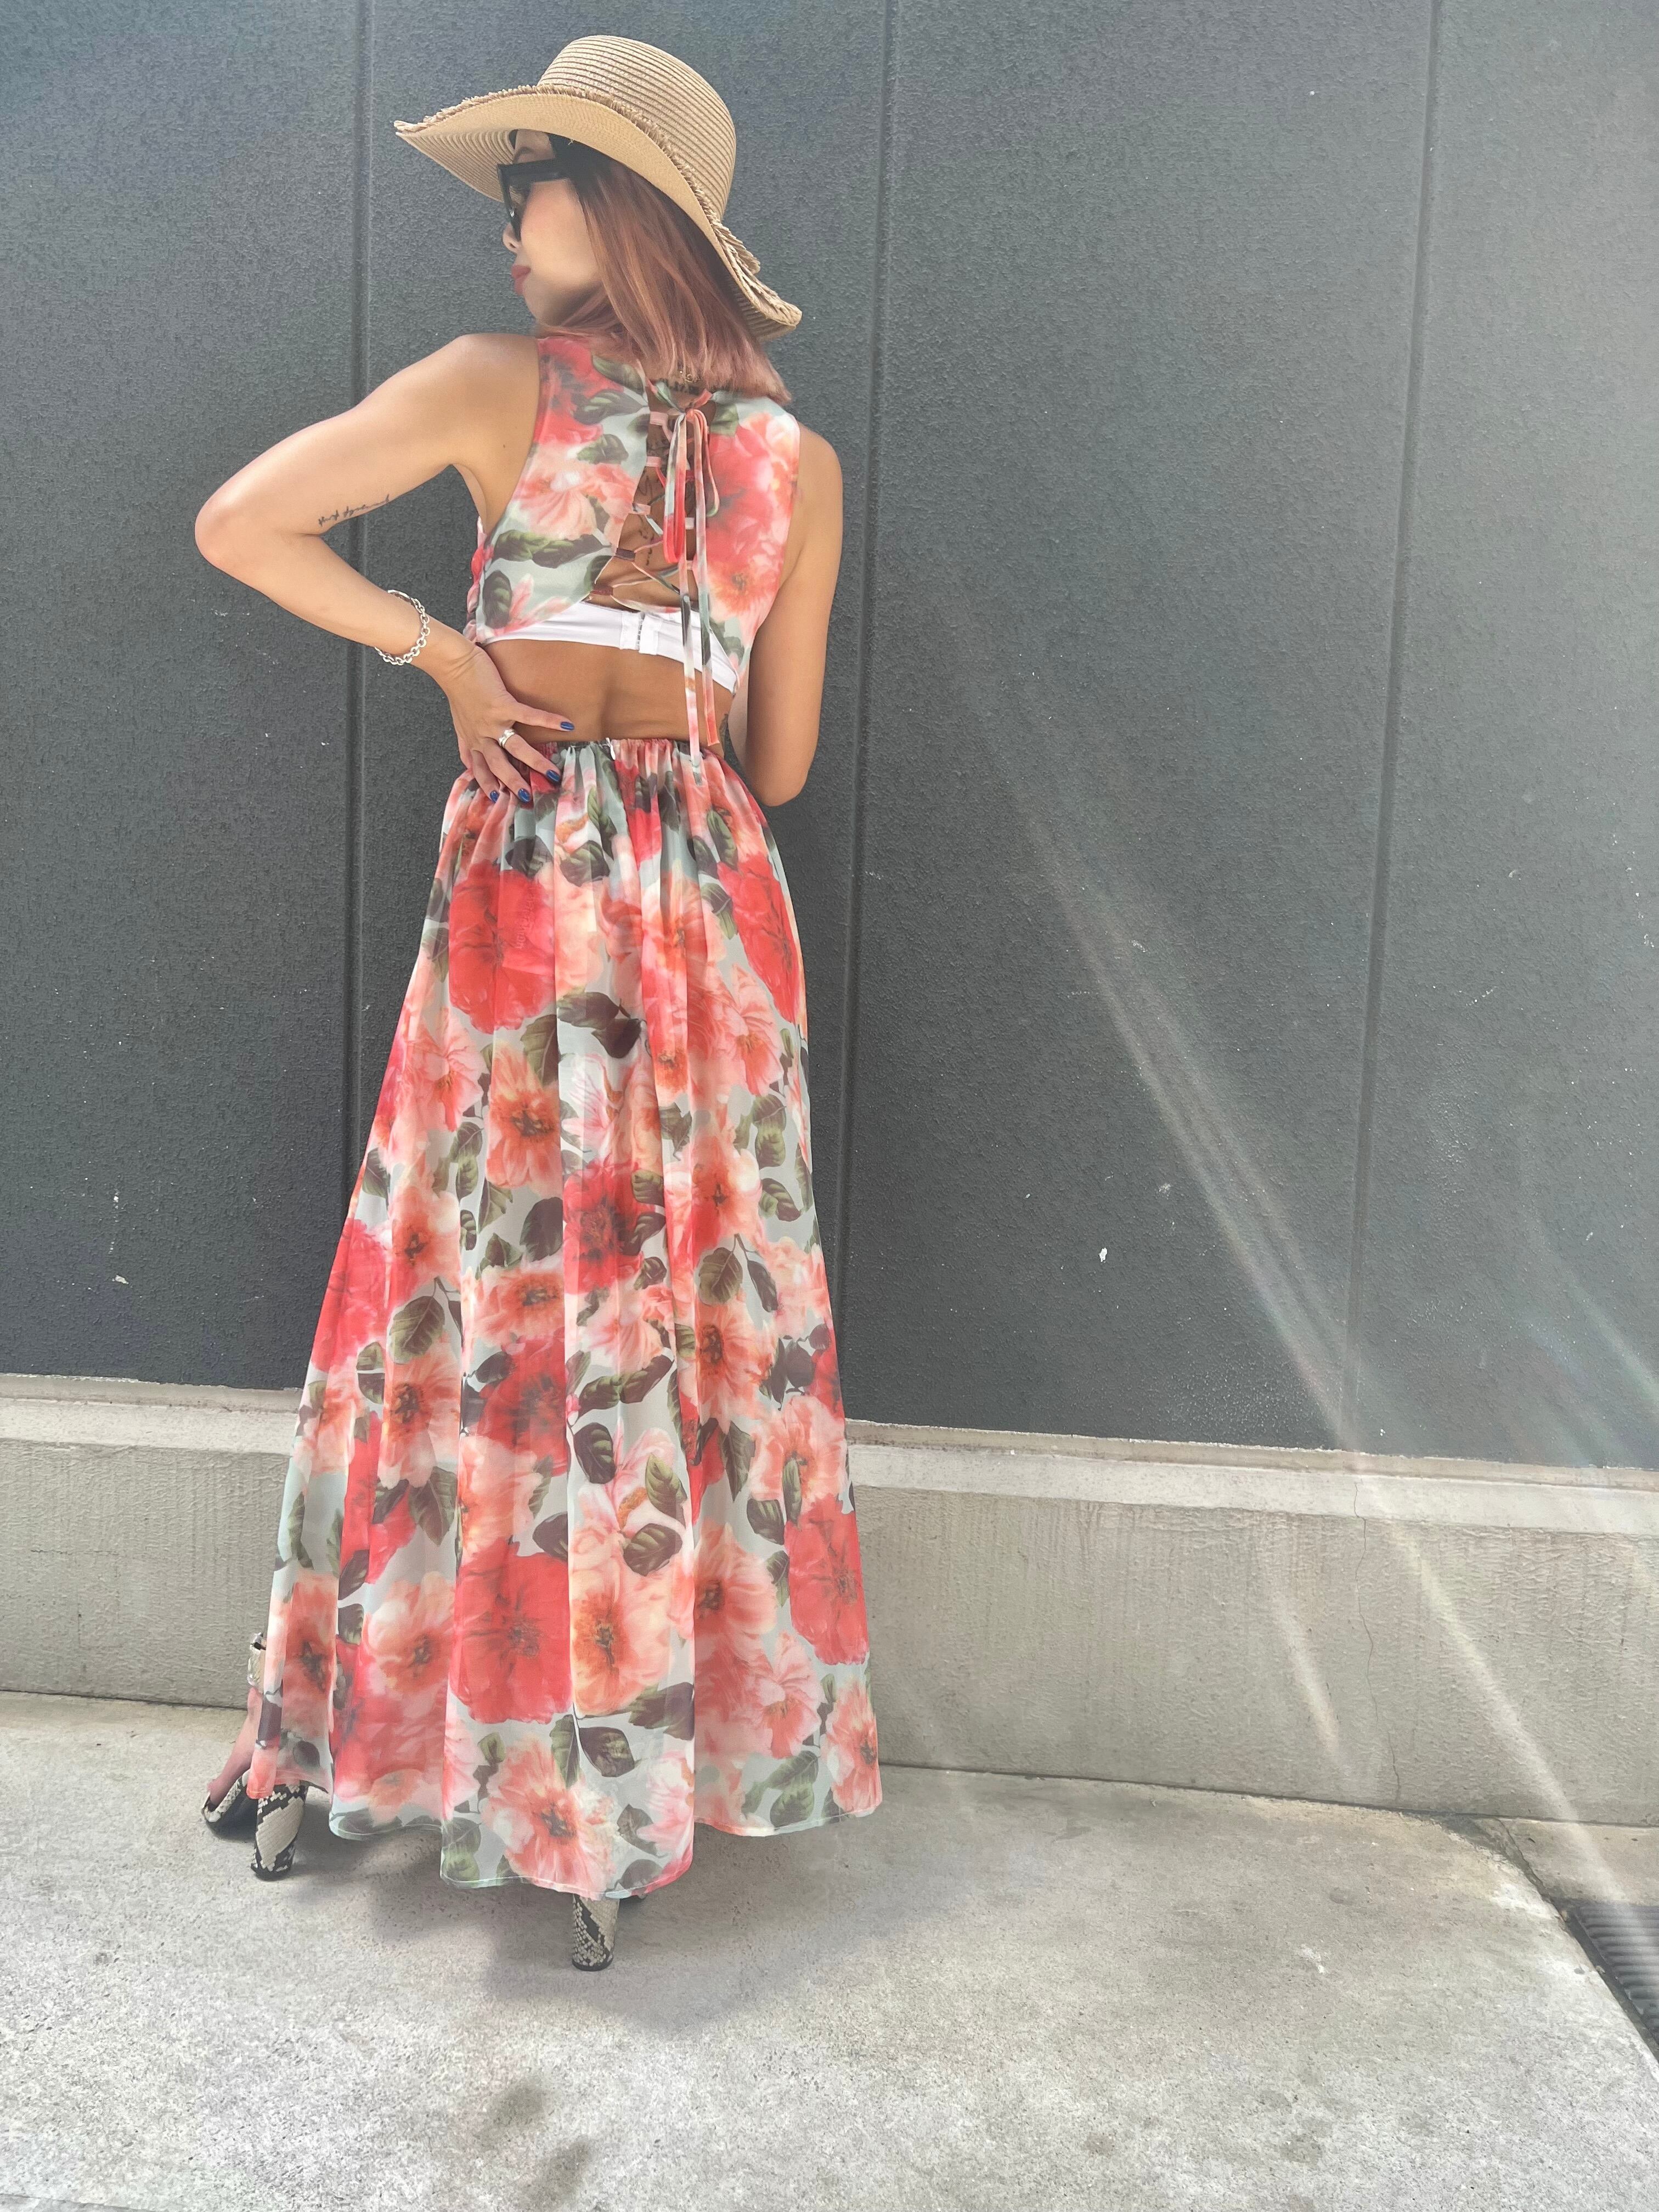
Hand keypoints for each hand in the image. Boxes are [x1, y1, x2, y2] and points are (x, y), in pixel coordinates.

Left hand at [426, 631, 577, 798]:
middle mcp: (482, 735)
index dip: (488, 785)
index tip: (499, 799)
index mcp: (473, 740)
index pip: (480, 769)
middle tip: (529, 797)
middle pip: (499, 765)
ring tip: (553, 774)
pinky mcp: (502, 704)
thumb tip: (467, 763)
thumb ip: (465, 744)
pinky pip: (529, 716)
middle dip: (514, 783)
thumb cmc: (457, 688)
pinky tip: (566, 725)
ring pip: (515, 748)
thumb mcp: (458, 723)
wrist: (452, 663)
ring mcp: (492, 721)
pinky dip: (548, 720)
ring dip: (535, 762)